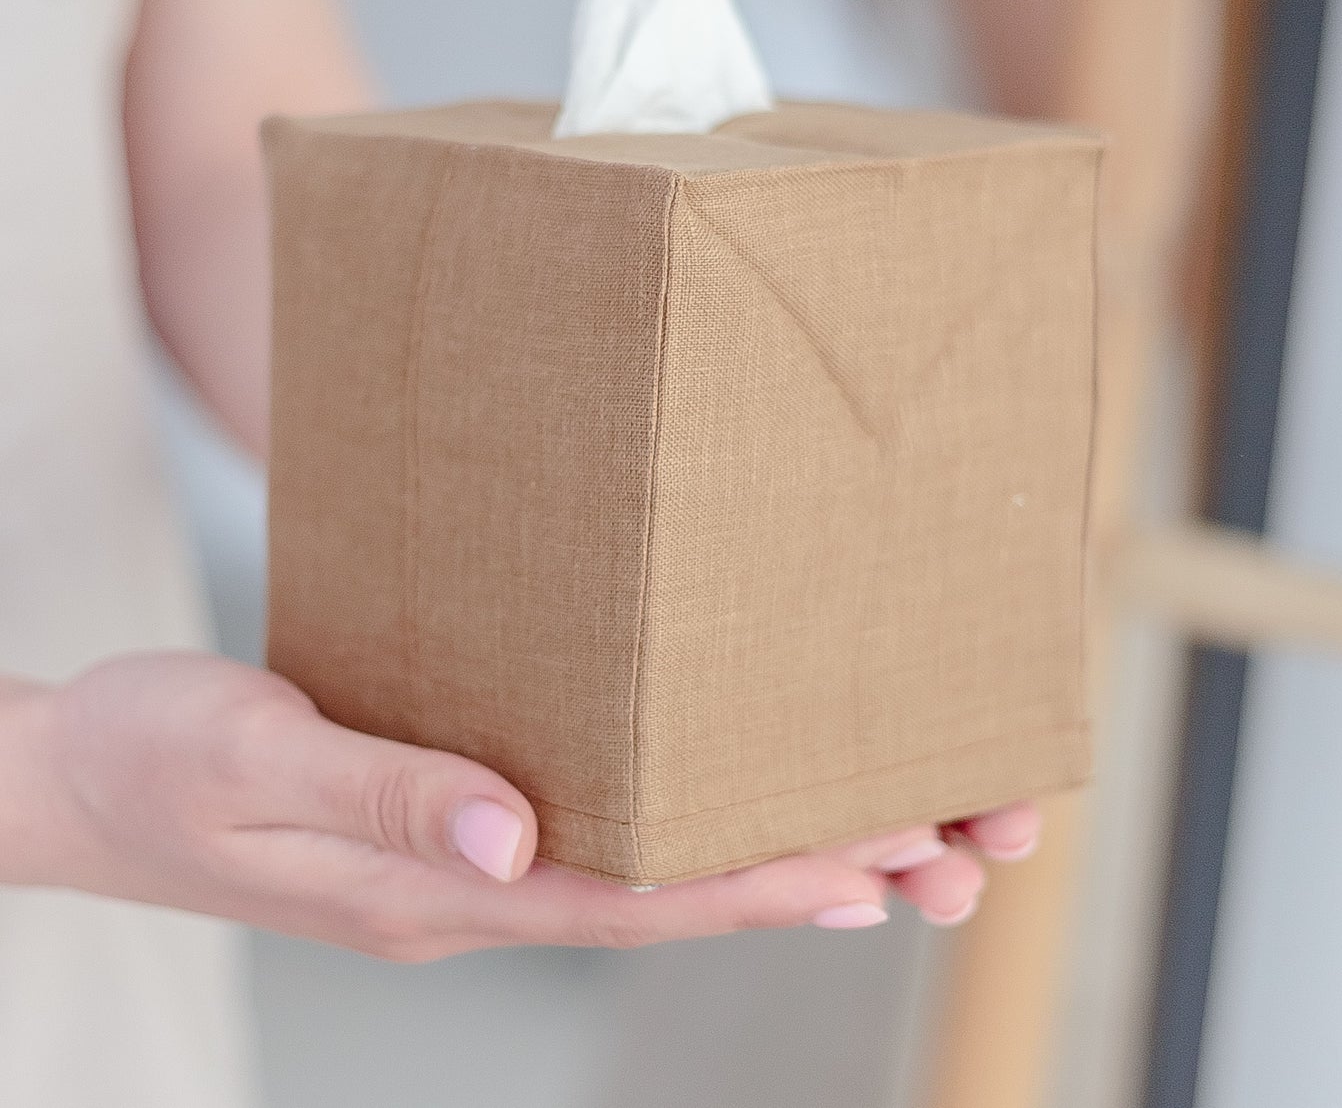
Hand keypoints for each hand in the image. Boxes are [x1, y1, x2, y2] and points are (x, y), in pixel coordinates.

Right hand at [5, 652, 1034, 957]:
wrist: (84, 778)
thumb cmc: (157, 755)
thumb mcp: (253, 753)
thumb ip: (382, 791)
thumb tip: (512, 835)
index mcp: (436, 888)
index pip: (629, 900)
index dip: (753, 885)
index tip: (872, 860)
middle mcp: (479, 890)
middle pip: (671, 901)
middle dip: (807, 876)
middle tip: (943, 851)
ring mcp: (476, 870)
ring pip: (655, 879)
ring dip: (773, 858)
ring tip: (900, 837)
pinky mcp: (466, 832)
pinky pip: (608, 844)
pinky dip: (696, 833)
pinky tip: (745, 805)